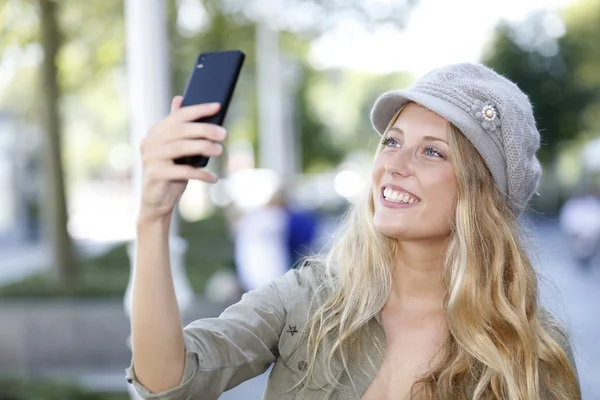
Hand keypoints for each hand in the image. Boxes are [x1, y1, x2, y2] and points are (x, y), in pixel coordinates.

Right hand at [138, 96, 226, 221]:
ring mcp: (151, 158)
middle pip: (181, 130)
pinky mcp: (156, 174)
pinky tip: (213, 178)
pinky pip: (183, 171)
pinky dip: (201, 174)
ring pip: (181, 148)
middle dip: (205, 130)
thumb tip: (179, 98)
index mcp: (155, 132)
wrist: (157, 202)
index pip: (179, 116)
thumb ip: (178, 128)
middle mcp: (150, 142)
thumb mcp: (176, 149)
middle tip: (224, 134)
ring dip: (204, 148)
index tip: (218, 106)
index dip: (199, 110)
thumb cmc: (171, 173)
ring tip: (220, 151)